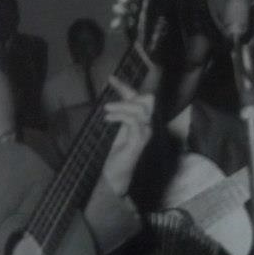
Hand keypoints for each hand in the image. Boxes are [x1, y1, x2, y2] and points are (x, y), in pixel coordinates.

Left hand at [101, 75, 153, 196]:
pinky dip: (121, 116)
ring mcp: (144, 134)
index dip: (126, 87)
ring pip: (140, 109)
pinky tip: (108, 119)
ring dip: (122, 106)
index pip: (138, 99)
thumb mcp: (116, 131)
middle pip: (146, 100)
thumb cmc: (115, 156)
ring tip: (106, 111)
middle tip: (109, 98)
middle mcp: (147, 126)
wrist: (115, 176)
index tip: (110, 78)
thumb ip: (119, 116)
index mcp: (141, 122)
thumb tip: (113, 102)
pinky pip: (134, 121)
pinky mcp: (139, 141)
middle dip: (127, 93)